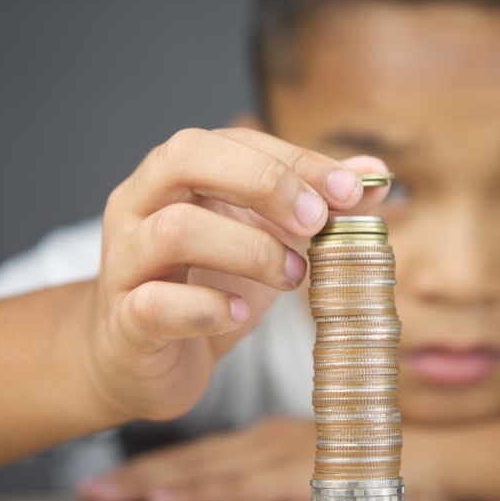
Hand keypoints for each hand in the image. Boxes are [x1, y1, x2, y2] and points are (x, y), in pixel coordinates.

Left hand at [78, 417, 454, 500]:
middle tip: (89, 485)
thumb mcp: (334, 457)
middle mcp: (272, 441)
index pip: (207, 451)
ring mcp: (287, 455)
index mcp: (275, 437)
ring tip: (108, 492)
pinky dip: (201, 491)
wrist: (452, 448)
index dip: (158, 461)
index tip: (113, 473)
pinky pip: (243, 487)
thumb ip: (298, 467)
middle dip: (139, 473)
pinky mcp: (308, 473)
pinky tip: (167, 496)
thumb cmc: (397, 450)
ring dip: (154, 481)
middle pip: (195, 459)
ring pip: (207, 470)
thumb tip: (257, 485)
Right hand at [82, 127, 388, 422]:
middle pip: (185, 157)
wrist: (137, 360)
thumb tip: (374, 175)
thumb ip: (315, 204)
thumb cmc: (204, 286)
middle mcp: (140, 205)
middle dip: (264, 183)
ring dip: (249, 250)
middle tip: (316, 224)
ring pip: (173, 230)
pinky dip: (210, 309)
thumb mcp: (266, 238)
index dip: (296, 159)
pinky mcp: (124, 320)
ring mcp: (125, 262)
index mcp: (175, 174)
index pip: (234, 140)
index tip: (352, 190)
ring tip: (293, 277)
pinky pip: (157, 305)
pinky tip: (241, 315)